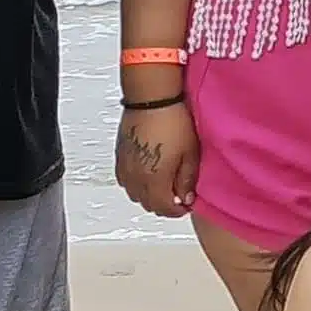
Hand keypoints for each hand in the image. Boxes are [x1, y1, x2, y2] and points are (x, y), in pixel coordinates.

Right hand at [113, 101, 199, 216]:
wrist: (152, 99)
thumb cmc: (172, 122)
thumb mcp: (190, 154)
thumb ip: (187, 180)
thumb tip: (186, 198)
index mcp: (155, 180)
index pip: (164, 208)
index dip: (177, 211)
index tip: (186, 205)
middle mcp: (136, 177)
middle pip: (148, 204)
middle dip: (163, 204)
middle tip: (177, 196)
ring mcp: (125, 167)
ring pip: (134, 194)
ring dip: (149, 195)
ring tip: (164, 185)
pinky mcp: (120, 156)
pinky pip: (125, 180)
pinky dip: (136, 184)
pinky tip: (147, 174)